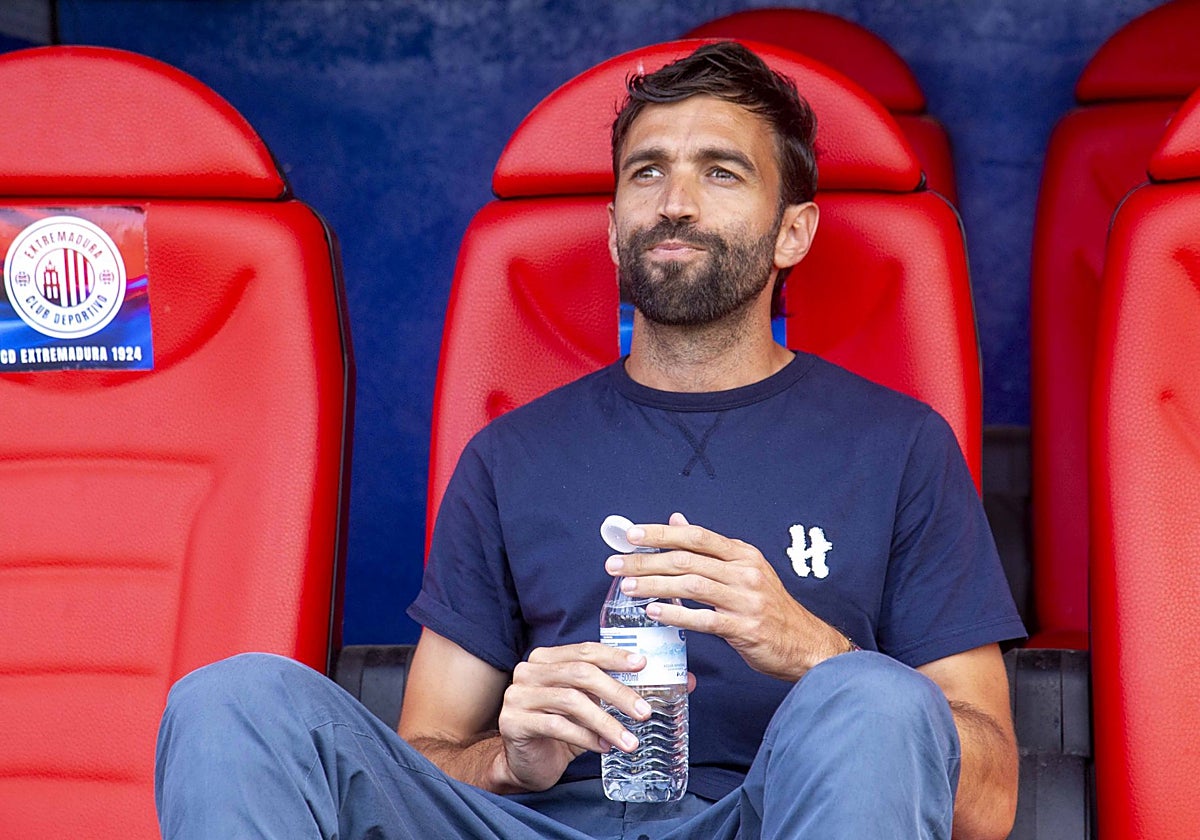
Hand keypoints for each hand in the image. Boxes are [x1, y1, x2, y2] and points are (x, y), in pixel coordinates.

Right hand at [495, 642, 651, 791]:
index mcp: (545, 659)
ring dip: (606, 722)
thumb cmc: (557, 731)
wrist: (526, 764)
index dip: (614, 656)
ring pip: (571, 701)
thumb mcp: (580, 704)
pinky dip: (586, 737)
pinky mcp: (512, 723)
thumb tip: (638, 684)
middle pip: (580, 673)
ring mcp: (517, 696)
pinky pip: (556, 726)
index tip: (641, 665)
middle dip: (617, 692)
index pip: (584, 651)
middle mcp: (528, 672)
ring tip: (628, 740)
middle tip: (643, 712)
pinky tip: (603, 747)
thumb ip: (598, 689)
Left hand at [606, 513, 849, 681]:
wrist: (806, 645)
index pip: (696, 536)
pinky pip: (704, 619)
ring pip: (691, 585)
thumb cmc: (770, 609)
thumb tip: (677, 520)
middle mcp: (745, 572)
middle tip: (616, 564)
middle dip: (646, 561)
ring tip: (626, 588)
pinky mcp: (745, 628)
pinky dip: (676, 614)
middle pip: (687, 559)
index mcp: (743, 554)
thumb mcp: (745, 570)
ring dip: (654, 585)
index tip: (631, 535)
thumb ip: (710, 549)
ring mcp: (746, 599)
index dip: (661, 533)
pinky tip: (653, 612)